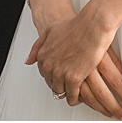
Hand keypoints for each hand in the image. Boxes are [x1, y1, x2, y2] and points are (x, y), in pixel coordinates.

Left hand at [26, 2, 121, 118]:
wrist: (93, 24)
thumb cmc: (77, 25)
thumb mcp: (51, 30)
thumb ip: (38, 46)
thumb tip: (28, 60)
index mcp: (43, 55)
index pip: (44, 74)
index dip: (54, 75)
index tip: (61, 76)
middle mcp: (49, 65)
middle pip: (52, 84)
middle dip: (61, 85)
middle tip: (70, 84)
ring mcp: (60, 73)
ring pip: (61, 92)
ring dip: (68, 93)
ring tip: (76, 91)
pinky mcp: (74, 79)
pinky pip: (72, 96)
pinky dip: (76, 98)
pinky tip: (80, 96)